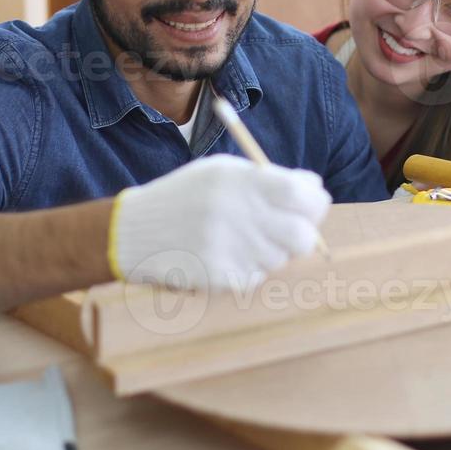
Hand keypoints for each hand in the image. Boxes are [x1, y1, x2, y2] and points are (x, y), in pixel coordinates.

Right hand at [109, 155, 331, 291]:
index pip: (304, 196)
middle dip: (301, 235)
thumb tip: (316, 189)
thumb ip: (269, 178)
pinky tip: (220, 255)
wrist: (134, 231)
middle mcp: (239, 214)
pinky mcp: (220, 277)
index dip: (315, 203)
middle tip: (286, 230)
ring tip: (236, 238)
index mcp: (242, 181)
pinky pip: (255, 277)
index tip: (311, 205)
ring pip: (279, 259)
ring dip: (268, 251)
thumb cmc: (186, 196)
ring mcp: (230, 249)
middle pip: (302, 237)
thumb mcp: (222, 172)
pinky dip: (245, 268)